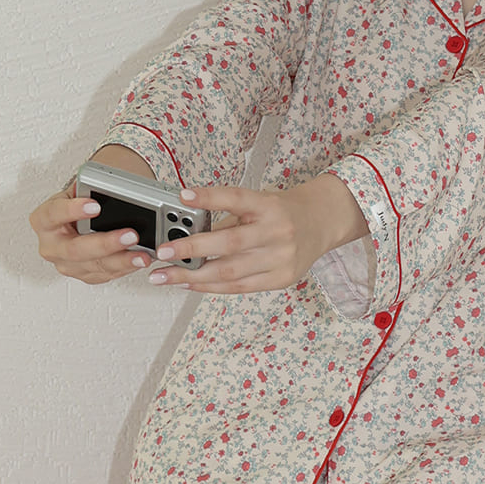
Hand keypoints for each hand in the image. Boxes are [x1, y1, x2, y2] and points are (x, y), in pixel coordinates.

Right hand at [33, 180, 142, 281]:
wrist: (73, 219)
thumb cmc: (75, 202)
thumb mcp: (75, 190)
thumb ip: (86, 187)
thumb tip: (109, 184)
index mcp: (43, 220)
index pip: (54, 214)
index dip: (73, 210)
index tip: (95, 205)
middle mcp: (51, 246)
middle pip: (75, 249)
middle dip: (105, 243)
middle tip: (130, 235)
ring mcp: (66, 264)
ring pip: (93, 266)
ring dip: (121, 261)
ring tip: (141, 254)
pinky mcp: (83, 275)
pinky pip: (104, 275)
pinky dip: (124, 268)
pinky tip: (137, 260)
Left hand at [154, 175, 357, 294]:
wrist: (321, 222)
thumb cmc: (282, 210)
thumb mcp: (260, 202)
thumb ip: (231, 217)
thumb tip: (191, 232)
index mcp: (268, 204)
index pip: (236, 197)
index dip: (209, 196)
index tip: (183, 195)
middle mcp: (276, 231)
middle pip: (229, 243)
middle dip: (191, 249)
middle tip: (163, 252)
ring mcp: (280, 258)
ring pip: (231, 272)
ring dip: (195, 276)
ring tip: (168, 276)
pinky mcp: (281, 279)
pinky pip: (240, 287)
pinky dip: (213, 288)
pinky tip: (192, 284)